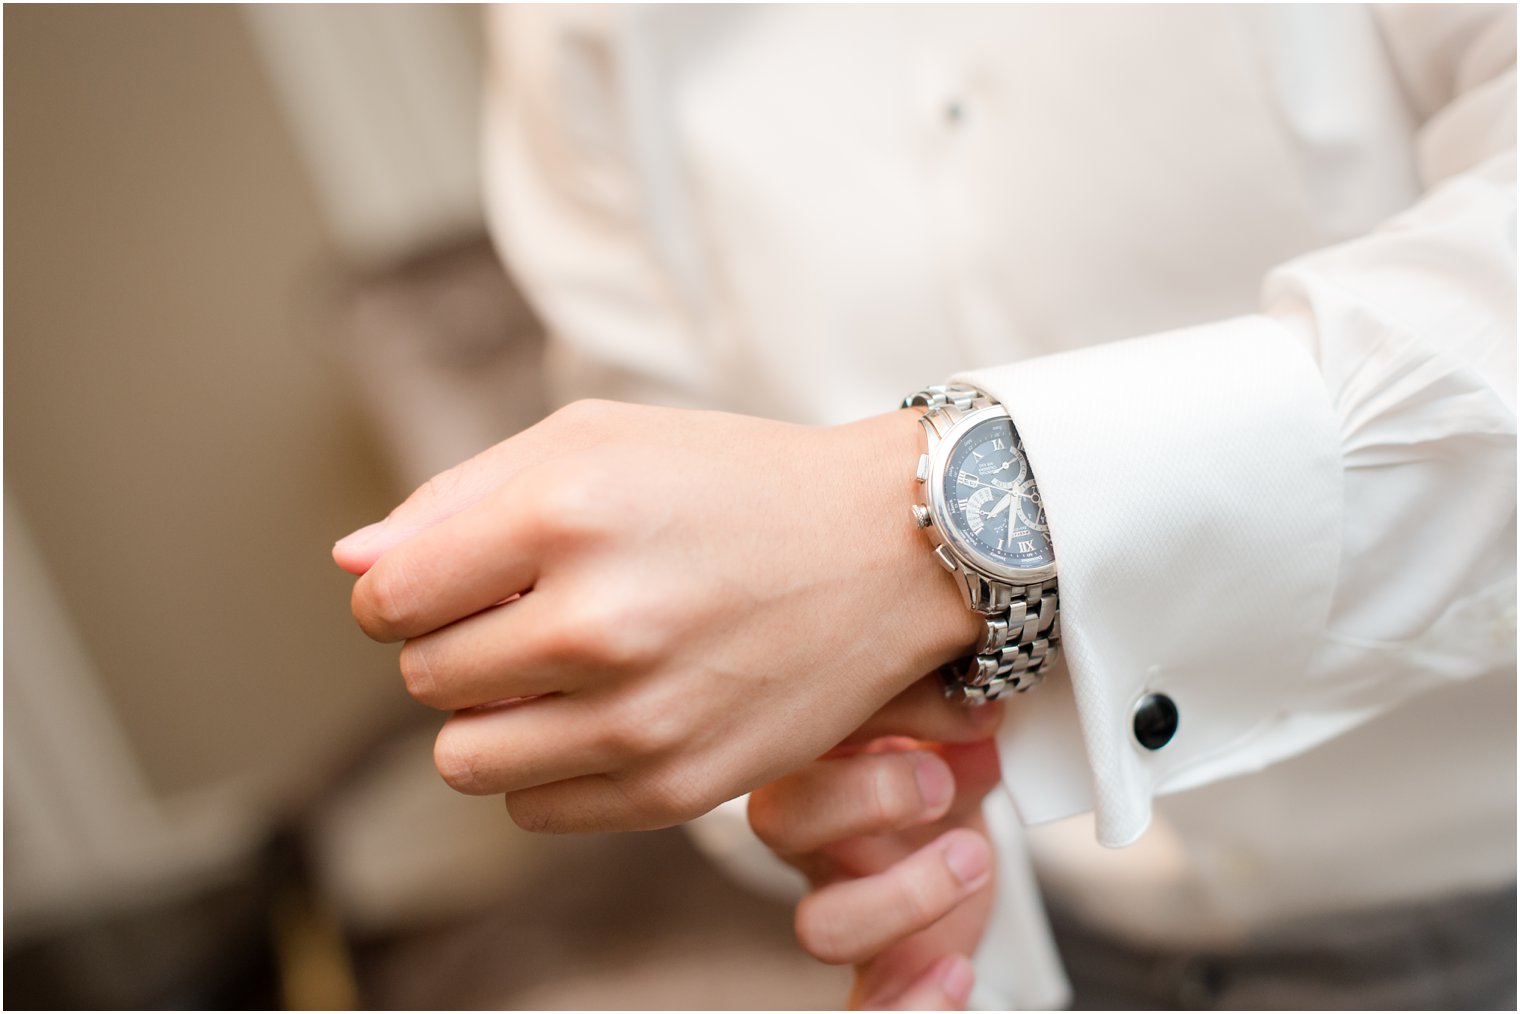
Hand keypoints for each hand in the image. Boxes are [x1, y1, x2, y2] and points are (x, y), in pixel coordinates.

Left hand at [336, 400, 982, 831]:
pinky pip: (535, 808)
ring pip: (463, 759)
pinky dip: (547, 765)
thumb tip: (354, 566)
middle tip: (525, 614)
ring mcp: (641, 716)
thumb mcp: (596, 440)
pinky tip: (602, 711)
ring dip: (487, 717)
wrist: (885, 549)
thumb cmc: (731, 483)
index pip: (387, 600)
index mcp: (565, 514)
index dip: (399, 592)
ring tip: (553, 672)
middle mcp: (599, 622)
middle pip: (423, 678)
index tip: (448, 582)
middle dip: (452, 646)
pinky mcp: (680, 785)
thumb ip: (458, 497)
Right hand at [748, 681, 1003, 1009]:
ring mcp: (841, 905)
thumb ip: (948, 718)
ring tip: (971, 860)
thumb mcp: (943, 736)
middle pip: (778, 820)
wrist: (959, 850)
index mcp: (816, 762)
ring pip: (821, 926)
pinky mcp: (878, 970)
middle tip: (939, 785)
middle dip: (865, 796)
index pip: (799, 731)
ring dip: (904, 897)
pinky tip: (953, 972)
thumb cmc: (934, 781)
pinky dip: (912, 1008)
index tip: (940, 718)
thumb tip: (977, 712)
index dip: (861, 722)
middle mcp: (813, 838)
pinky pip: (868, 1010)